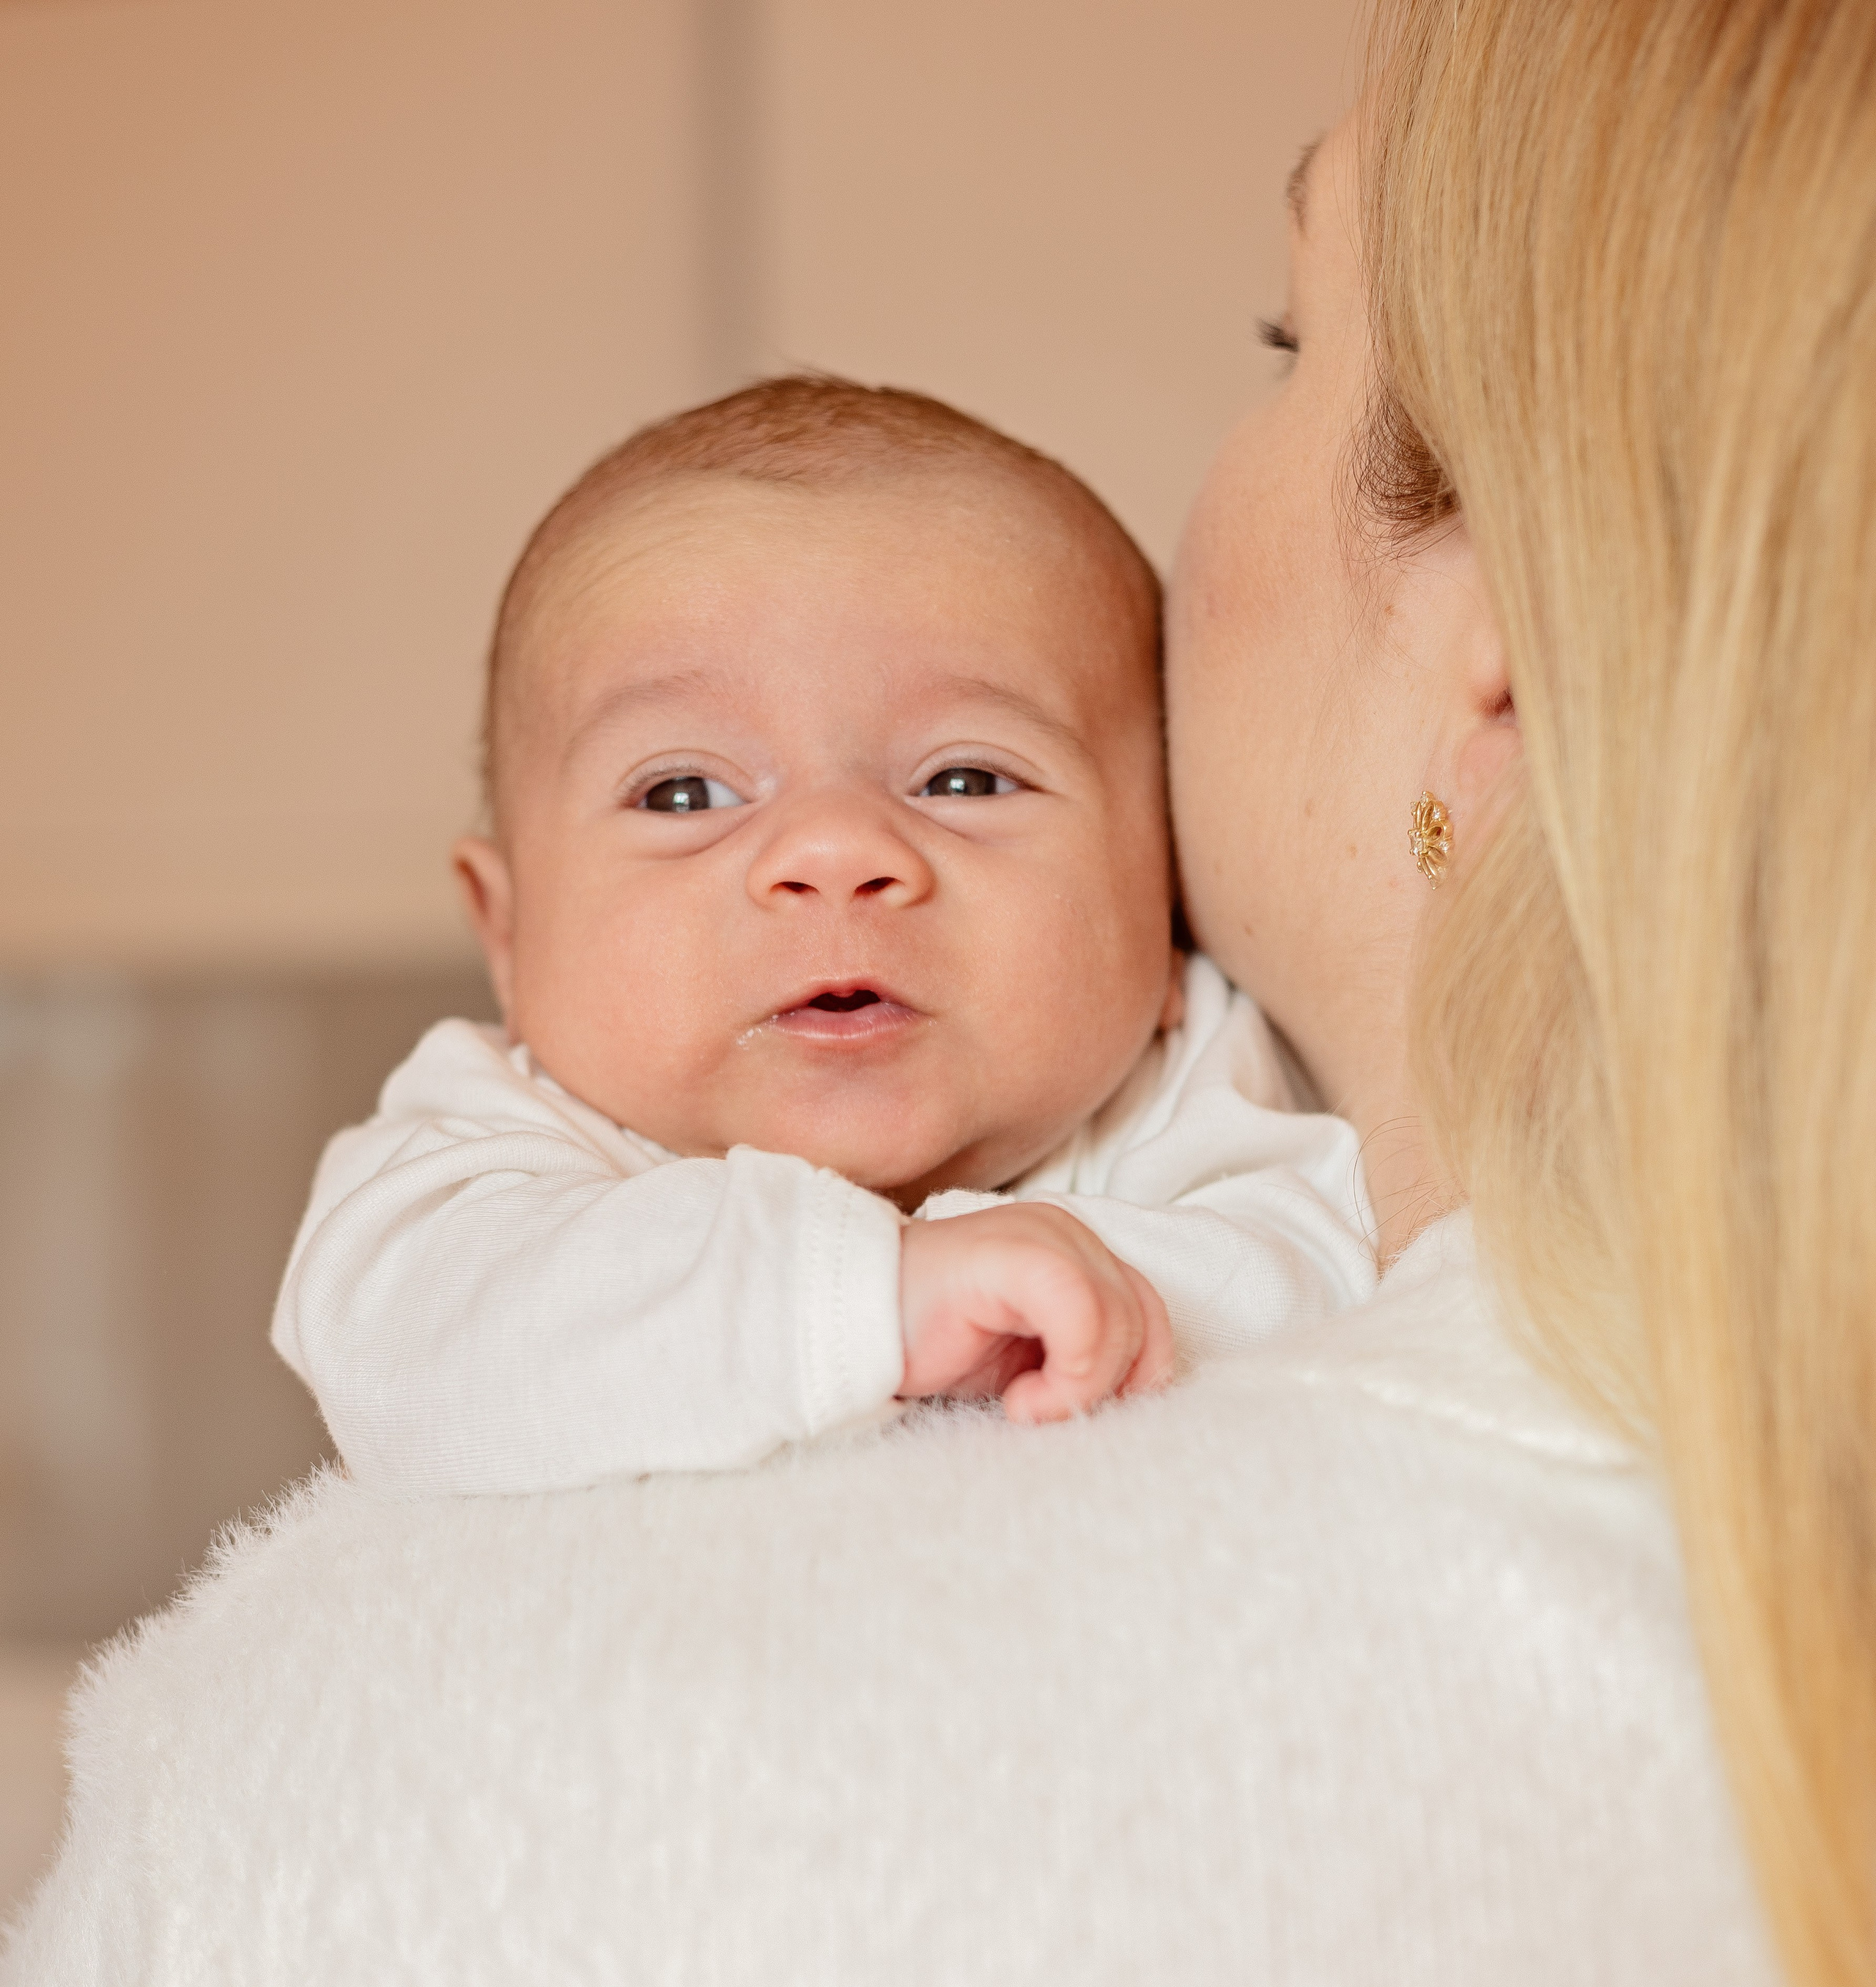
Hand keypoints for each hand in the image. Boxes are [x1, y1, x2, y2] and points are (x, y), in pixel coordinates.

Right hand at [897, 1203, 1174, 1423]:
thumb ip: (1082, 1359)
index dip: (1134, 1378)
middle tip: (1047, 1416)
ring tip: (1024, 1409)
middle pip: (1144, 1320)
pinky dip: (1067, 1376)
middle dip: (1107, 1389)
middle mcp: (1067, 1232)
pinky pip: (1082, 1313)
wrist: (847, 1324)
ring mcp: (1042, 1235)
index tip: (1082, 1417)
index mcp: (1076, 1251)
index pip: (1152, 1316)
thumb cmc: (931, 1348)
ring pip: (1120, 1321)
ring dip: (1081, 1389)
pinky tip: (1017, 1402)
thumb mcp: (1026, 1362)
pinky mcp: (1014, 1253)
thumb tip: (1137, 1402)